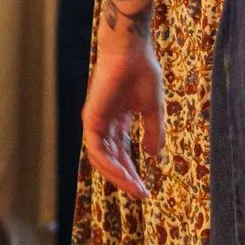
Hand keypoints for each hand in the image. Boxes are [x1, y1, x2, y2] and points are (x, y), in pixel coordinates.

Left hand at [82, 38, 163, 198]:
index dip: (133, 172)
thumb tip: (153, 156)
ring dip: (118, 176)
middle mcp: (105, 124)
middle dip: (126, 178)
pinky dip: (109, 164)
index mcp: (118, 121)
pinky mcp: (91, 118)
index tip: (146, 189)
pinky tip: (124, 174)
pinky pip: (96, 149)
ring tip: (134, 188)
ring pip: (101, 159)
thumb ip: (153, 132)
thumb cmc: (142, 71)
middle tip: (141, 194)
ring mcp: (96, 121)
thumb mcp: (153, 109)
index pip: (122, 153)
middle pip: (112, 159)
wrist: (132, 50)